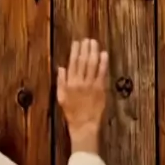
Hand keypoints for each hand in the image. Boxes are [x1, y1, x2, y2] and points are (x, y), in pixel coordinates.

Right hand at [57, 39, 107, 153]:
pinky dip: (103, 62)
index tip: (77, 42)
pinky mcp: (101, 88)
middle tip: (87, 39)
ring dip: (93, 52)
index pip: (72, 62)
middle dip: (85, 48)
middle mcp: (80, 81)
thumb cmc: (72, 112)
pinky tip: (104, 54)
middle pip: (83, 60)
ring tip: (94, 43)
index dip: (75, 51)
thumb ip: (61, 81)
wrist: (84, 124)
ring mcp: (91, 84)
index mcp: (69, 83)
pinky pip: (102, 72)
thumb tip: (61, 68)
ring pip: (92, 64)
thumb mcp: (61, 97)